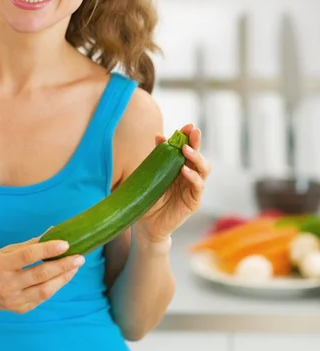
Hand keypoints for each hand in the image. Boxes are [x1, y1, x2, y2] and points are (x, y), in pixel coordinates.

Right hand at [0, 236, 84, 313]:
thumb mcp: (5, 251)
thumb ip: (29, 244)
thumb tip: (53, 232)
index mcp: (0, 265)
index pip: (27, 256)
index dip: (47, 249)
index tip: (65, 243)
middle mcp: (6, 285)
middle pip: (40, 275)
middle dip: (63, 265)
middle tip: (79, 257)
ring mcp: (13, 300)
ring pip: (44, 290)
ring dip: (63, 278)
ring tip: (75, 267)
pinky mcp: (20, 309)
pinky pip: (42, 298)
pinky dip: (55, 286)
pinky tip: (63, 276)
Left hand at [133, 124, 210, 245]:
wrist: (147, 224)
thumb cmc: (149, 197)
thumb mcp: (152, 174)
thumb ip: (157, 156)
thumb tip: (159, 135)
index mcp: (180, 166)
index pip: (188, 148)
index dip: (190, 137)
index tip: (188, 126)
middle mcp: (190, 175)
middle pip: (198, 155)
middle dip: (196, 142)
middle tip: (193, 132)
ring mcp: (193, 188)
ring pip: (204, 169)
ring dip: (197, 157)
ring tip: (186, 149)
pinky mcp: (194, 201)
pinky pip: (198, 187)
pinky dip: (193, 177)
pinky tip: (185, 170)